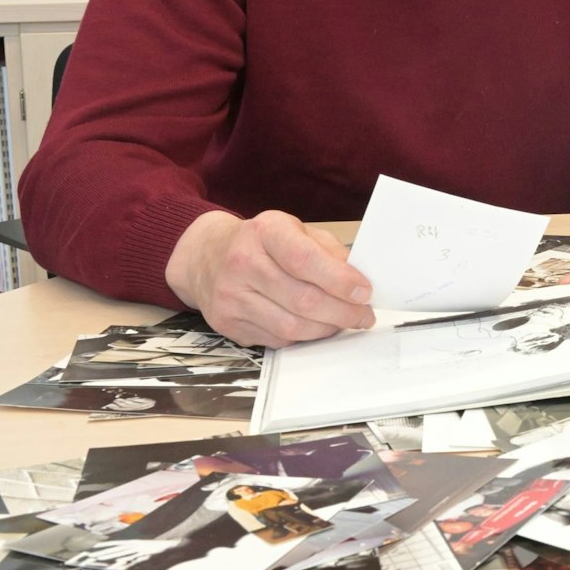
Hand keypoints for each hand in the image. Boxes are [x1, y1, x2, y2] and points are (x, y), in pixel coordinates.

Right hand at [165, 209, 372, 347]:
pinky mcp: (227, 324)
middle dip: (343, 312)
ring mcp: (231, 297)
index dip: (340, 280)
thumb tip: (358, 278)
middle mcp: (242, 263)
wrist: (205, 256)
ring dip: (326, 329)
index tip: (364, 292)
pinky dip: (303, 337)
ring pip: (291, 326)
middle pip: (302, 299)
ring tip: (343, 322)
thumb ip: (327, 250)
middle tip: (363, 315)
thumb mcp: (294, 230)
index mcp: (264, 232)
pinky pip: (276, 339)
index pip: (305, 260)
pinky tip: (315, 327)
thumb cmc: (261, 242)